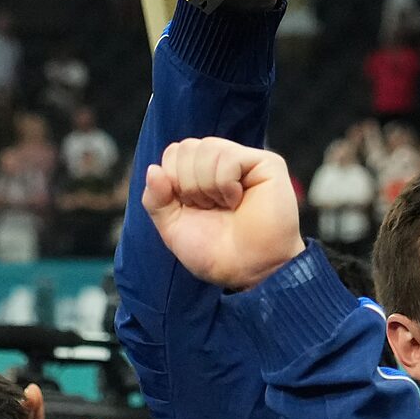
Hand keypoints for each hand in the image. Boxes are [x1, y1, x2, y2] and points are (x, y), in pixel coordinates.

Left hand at [143, 137, 303, 288]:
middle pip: (186, 147)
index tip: (189, 207)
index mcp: (198, 174)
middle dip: (187, 184)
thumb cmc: (215, 253)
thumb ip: (156, 200)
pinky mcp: (266, 163)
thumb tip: (153, 169)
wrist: (246, 271)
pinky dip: (225, 185)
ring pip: (207, 148)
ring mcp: (244, 161)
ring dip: (207, 186)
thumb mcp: (172, 228)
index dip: (172, 179)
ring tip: (224, 206)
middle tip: (208, 208)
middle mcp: (220, 163)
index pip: (174, 152)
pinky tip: (237, 201)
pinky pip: (229, 157)